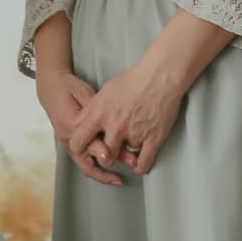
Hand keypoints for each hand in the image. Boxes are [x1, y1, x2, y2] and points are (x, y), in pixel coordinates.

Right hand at [36, 68, 122, 188]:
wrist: (52, 88)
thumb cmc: (69, 88)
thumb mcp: (84, 95)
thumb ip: (95, 113)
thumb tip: (107, 130)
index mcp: (71, 126)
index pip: (90, 145)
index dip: (105, 152)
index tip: (117, 158)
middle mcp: (69, 139)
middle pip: (87, 164)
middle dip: (105, 173)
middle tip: (122, 176)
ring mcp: (70, 144)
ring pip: (86, 166)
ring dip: (103, 174)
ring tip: (118, 179)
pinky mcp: (73, 145)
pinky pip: (85, 161)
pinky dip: (98, 168)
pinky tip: (111, 170)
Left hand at [67, 58, 184, 178]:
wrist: (162, 74)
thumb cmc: (134, 79)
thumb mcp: (105, 91)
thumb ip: (92, 110)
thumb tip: (81, 123)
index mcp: (100, 114)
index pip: (79, 141)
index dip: (79, 148)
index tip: (84, 149)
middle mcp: (116, 126)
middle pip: (103, 156)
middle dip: (106, 157)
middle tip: (110, 152)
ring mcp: (135, 133)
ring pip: (124, 158)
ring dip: (126, 156)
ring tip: (128, 150)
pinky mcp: (154, 138)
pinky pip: (143, 163)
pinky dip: (140, 167)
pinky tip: (138, 164)